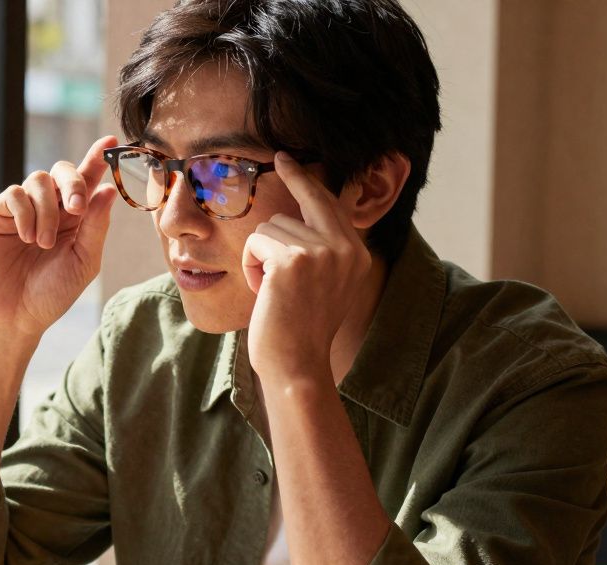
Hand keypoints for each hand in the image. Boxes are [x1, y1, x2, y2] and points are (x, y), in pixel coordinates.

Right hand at [0, 135, 120, 340]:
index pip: (88, 180)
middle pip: (63, 170)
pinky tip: (27, 238)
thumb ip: (96, 226)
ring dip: (47, 210)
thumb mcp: (83, 262)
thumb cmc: (50, 294)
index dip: (98, 158)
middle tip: (76, 208)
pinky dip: (25, 213)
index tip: (111, 142)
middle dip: (74, 182)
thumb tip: (108, 189)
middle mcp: (49, 208)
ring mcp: (22, 210)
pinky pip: (14, 194)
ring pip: (39, 180)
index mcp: (75, 218)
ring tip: (43, 244)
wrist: (13, 316)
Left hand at [241, 152, 371, 380]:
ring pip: (271, 227)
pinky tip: (263, 292)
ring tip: (272, 290)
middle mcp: (344, 248)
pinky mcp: (293, 259)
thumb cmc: (301, 331)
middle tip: (280, 157)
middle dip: (290, 181)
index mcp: (356, 254)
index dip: (307, 180)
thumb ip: (322, 252)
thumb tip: (294, 220)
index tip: (289, 158)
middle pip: (304, 202)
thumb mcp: (326, 286)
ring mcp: (321, 251)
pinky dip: (251, 266)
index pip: (330, 205)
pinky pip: (256, 243)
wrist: (297, 365)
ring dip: (260, 257)